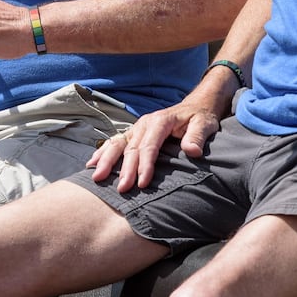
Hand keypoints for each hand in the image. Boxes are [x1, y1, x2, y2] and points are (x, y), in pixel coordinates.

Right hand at [86, 100, 219, 192]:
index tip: (142, 184)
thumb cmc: (200, 118)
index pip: (150, 146)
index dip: (145, 165)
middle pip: (131, 148)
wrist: (195, 107)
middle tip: (121, 190)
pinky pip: (115, 142)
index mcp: (160, 121)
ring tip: (97, 177)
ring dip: (107, 161)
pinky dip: (103, 152)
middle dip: (125, 169)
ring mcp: (137, 127)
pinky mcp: (134, 133)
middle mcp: (145, 123)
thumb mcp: (204, 124)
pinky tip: (92, 164)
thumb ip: (197, 136)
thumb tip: (192, 151)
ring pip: (118, 144)